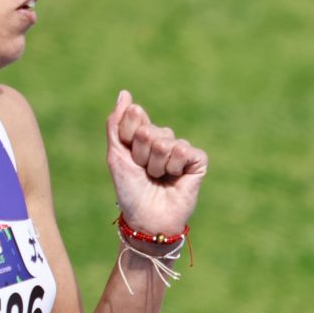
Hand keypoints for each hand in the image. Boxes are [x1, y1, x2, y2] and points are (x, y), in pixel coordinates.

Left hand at [105, 90, 208, 235]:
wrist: (147, 219)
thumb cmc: (130, 190)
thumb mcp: (116, 156)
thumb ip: (116, 124)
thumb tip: (124, 93)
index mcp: (141, 135)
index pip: (134, 115)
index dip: (128, 137)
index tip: (128, 156)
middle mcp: (162, 139)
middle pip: (148, 130)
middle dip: (141, 155)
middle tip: (144, 172)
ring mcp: (181, 149)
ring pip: (166, 142)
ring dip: (157, 165)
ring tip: (158, 178)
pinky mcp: (197, 160)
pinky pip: (184, 151)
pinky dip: (175, 167)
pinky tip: (175, 178)